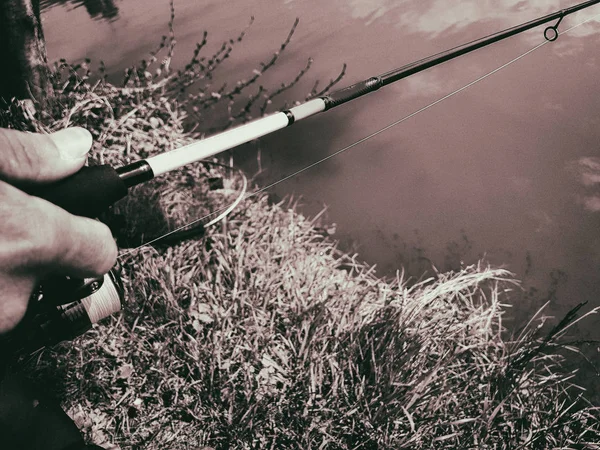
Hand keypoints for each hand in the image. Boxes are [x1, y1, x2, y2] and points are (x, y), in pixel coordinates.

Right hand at [0, 128, 116, 332]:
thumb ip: (28, 156)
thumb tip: (75, 148)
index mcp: (26, 239)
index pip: (102, 251)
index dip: (89, 232)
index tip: (80, 223)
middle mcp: (7, 294)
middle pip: (55, 275)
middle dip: (32, 253)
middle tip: (1, 225)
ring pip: (10, 297)